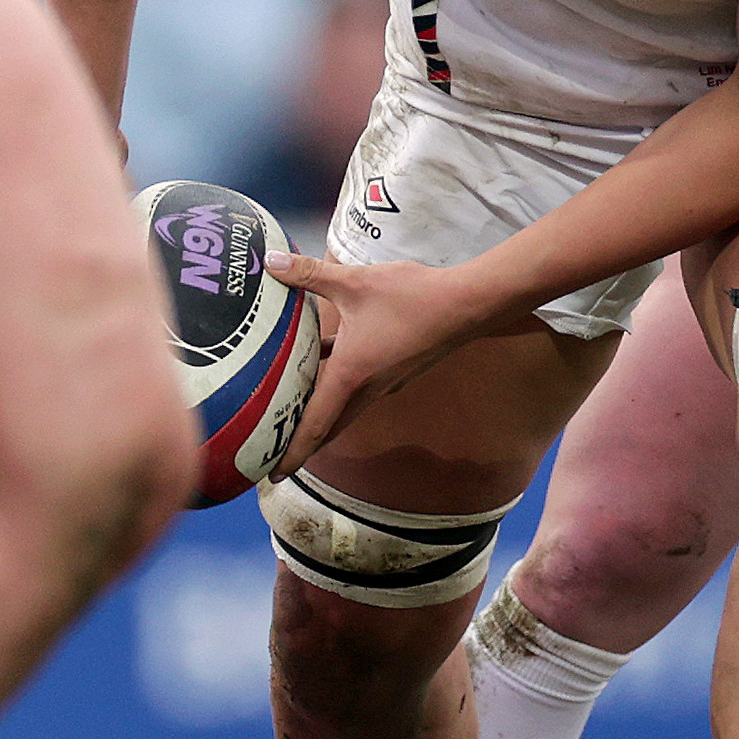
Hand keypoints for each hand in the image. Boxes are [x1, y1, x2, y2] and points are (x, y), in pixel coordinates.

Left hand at [264, 253, 516, 469]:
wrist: (465, 305)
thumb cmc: (412, 297)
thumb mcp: (354, 282)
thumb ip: (310, 274)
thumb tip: (272, 264)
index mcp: (351, 375)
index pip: (315, 424)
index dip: (293, 450)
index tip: (274, 474)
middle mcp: (367, 388)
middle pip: (329, 426)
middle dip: (303, 444)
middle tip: (275, 452)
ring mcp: (384, 382)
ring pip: (344, 408)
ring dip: (320, 416)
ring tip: (292, 414)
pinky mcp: (394, 371)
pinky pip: (358, 389)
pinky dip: (338, 390)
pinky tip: (324, 364)